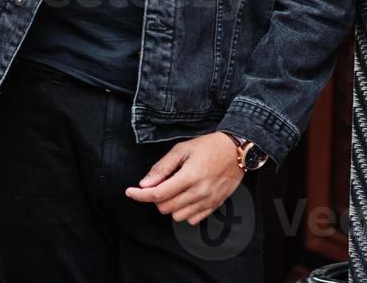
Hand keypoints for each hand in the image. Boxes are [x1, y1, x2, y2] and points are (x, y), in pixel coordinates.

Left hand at [124, 132, 244, 224]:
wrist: (236, 151)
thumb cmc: (208, 147)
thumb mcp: (182, 150)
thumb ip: (162, 167)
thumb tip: (144, 184)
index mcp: (189, 177)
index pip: (158, 194)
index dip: (140, 195)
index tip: (129, 192)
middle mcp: (199, 192)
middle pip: (165, 207)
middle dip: (156, 197)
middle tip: (161, 183)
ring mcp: (208, 202)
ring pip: (177, 216)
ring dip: (170, 205)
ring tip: (176, 189)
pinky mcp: (215, 206)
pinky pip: (192, 219)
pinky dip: (184, 211)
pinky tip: (186, 197)